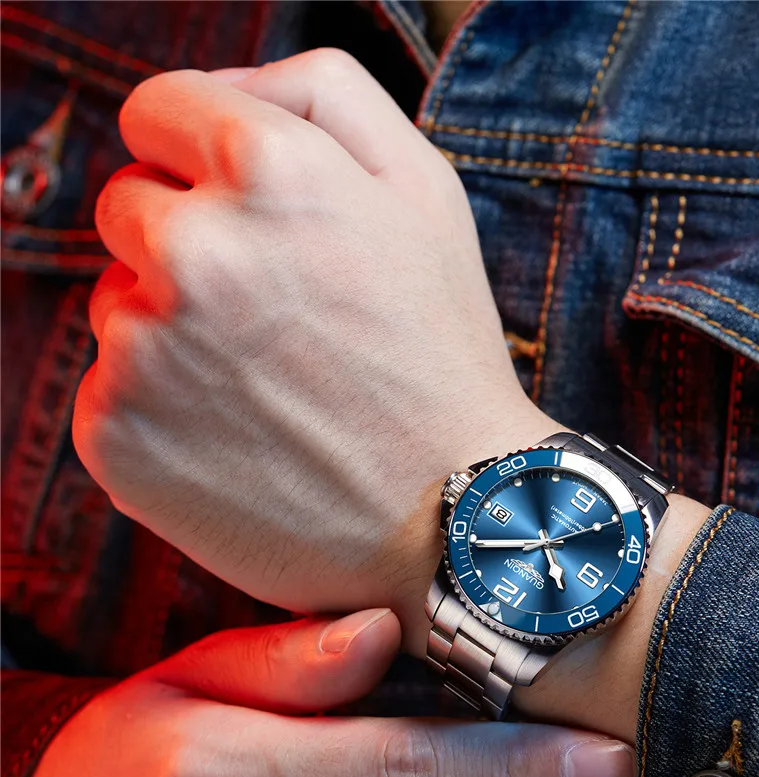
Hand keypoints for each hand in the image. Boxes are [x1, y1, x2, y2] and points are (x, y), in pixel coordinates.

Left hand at [73, 50, 562, 649]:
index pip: (155, 112)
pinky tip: (241, 439)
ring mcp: (145, 348)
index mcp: (266, 168)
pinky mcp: (116, 435)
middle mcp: (193, 249)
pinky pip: (111, 392)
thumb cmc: (442, 354)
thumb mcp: (428, 190)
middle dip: (187, 245)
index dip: (199, 157)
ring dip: (175, 333)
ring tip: (269, 389)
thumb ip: (323, 94)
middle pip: (127, 208)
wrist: (451, 513)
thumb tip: (222, 86)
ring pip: (118, 304)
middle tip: (275, 317)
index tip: (239, 209)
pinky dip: (162, 411)